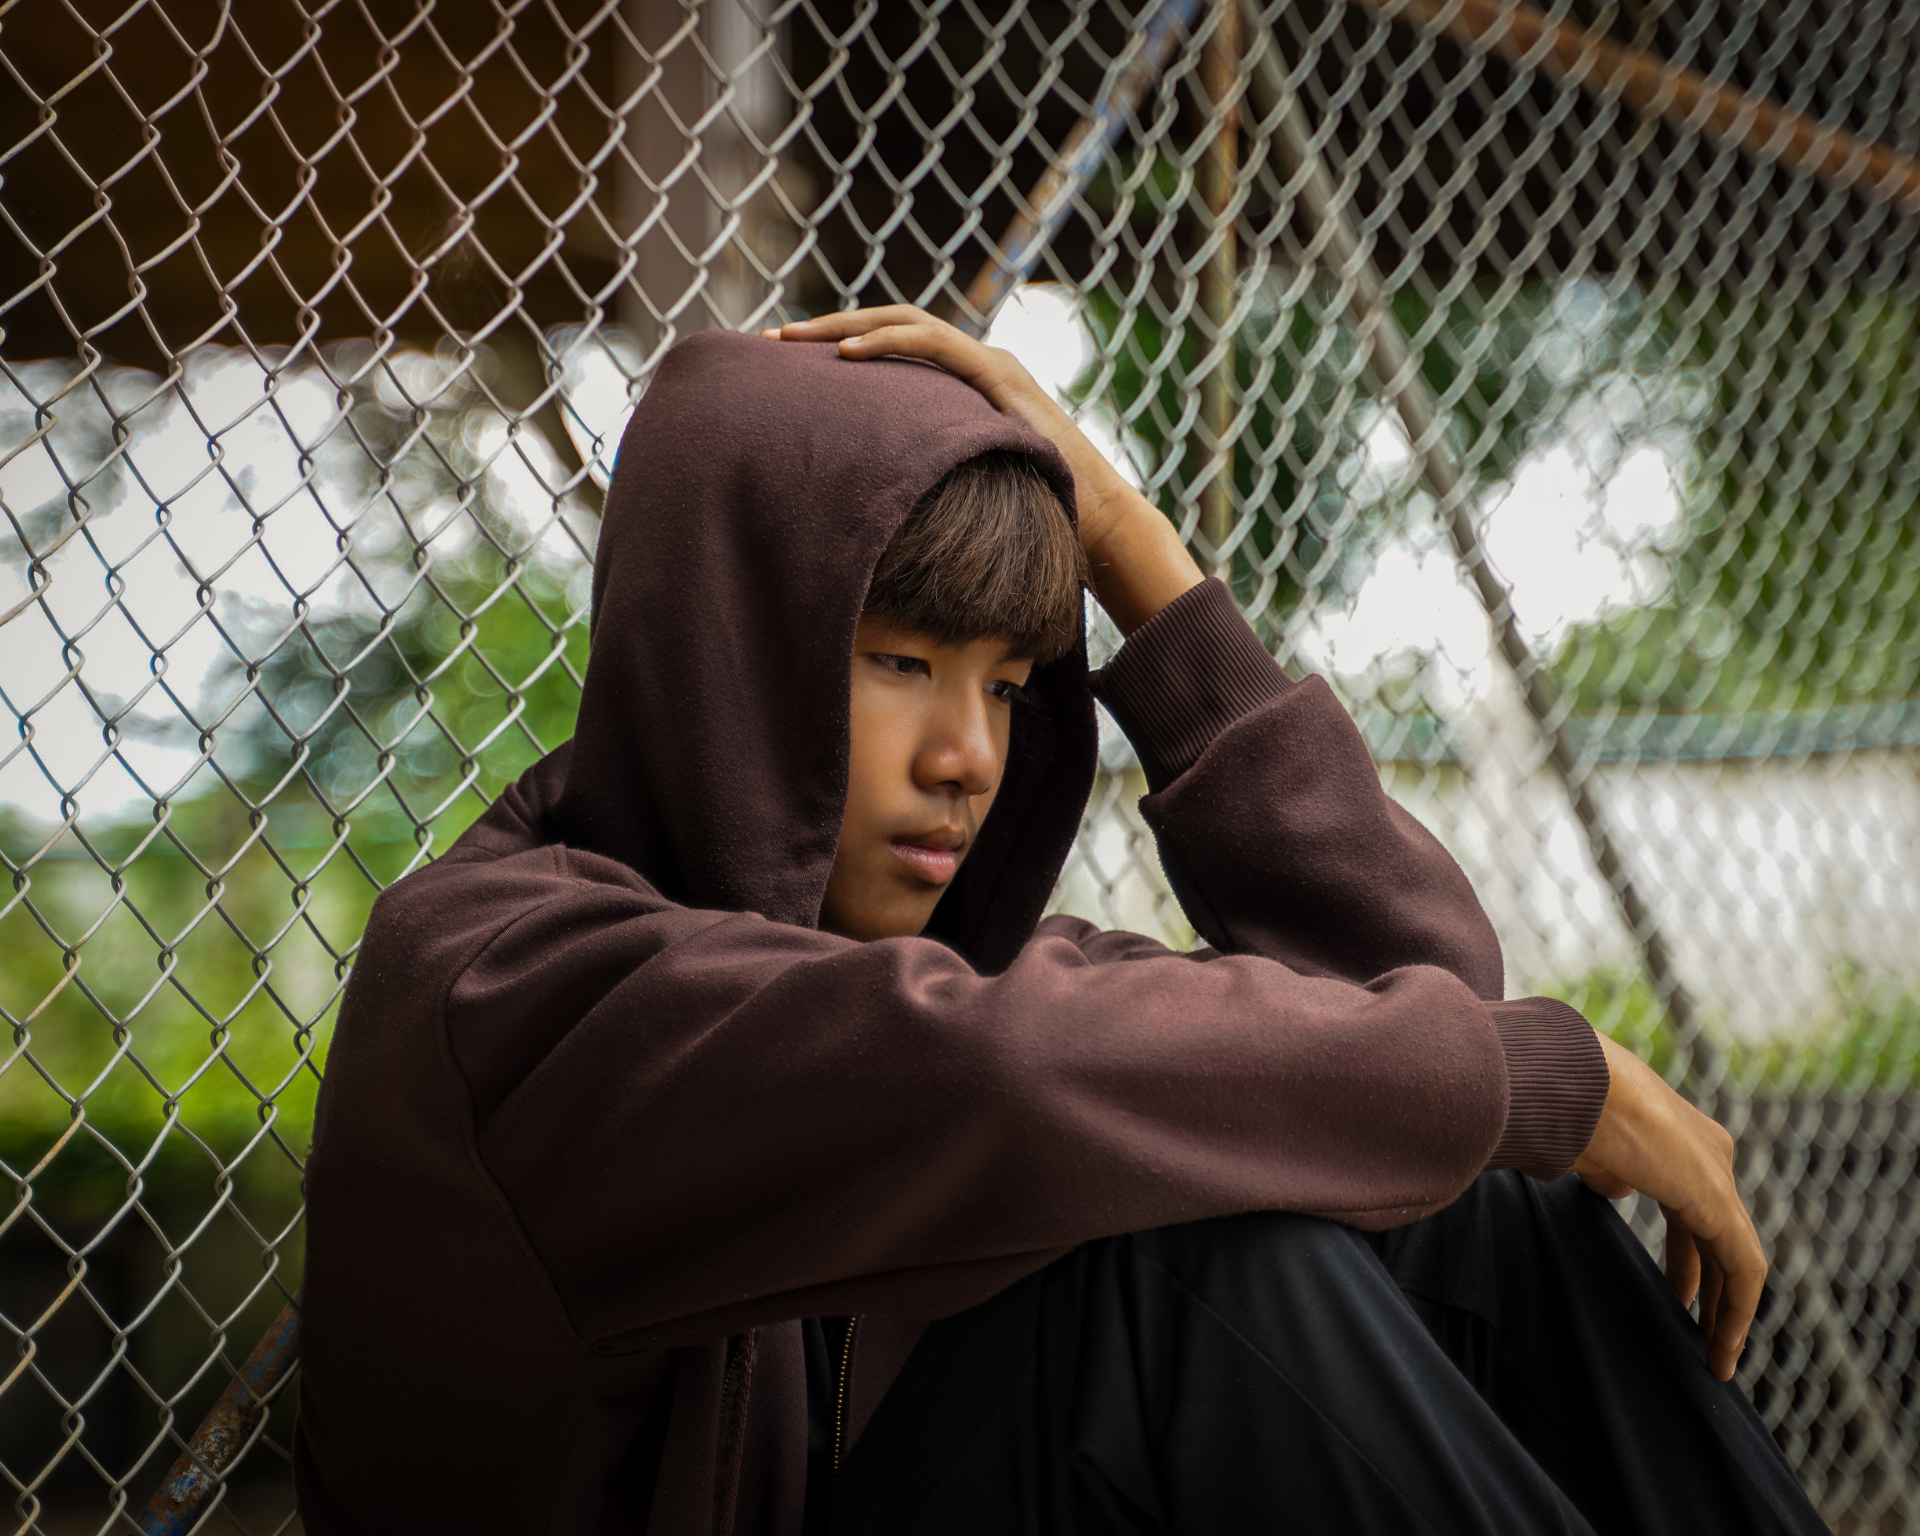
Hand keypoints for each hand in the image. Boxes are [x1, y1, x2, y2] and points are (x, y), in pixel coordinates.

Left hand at [764, 306, 1202, 633]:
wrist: (1096, 526)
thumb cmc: (1031, 518)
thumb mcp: (959, 490)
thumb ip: (923, 480)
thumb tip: (867, 510)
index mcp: (963, 387)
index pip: (893, 350)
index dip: (841, 347)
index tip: (789, 363)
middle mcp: (976, 365)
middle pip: (891, 327)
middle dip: (830, 326)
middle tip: (774, 338)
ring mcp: (991, 367)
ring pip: (908, 323)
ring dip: (848, 325)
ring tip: (797, 338)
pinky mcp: (1001, 378)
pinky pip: (935, 347)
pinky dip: (889, 343)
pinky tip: (846, 355)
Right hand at [1574, 1031, 1764, 1380]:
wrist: (1572, 1082)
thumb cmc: (1564, 1106)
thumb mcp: (1590, 1148)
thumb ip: (1610, 1173)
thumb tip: (1617, 1190)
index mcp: (1676, 1137)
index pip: (1694, 1206)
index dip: (1686, 1254)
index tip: (1673, 1292)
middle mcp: (1709, 1153)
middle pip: (1718, 1234)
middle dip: (1710, 1284)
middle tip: (1700, 1328)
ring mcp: (1718, 1174)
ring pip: (1737, 1256)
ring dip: (1728, 1309)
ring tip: (1716, 1354)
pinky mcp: (1719, 1201)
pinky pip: (1742, 1269)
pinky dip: (1736, 1312)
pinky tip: (1721, 1346)